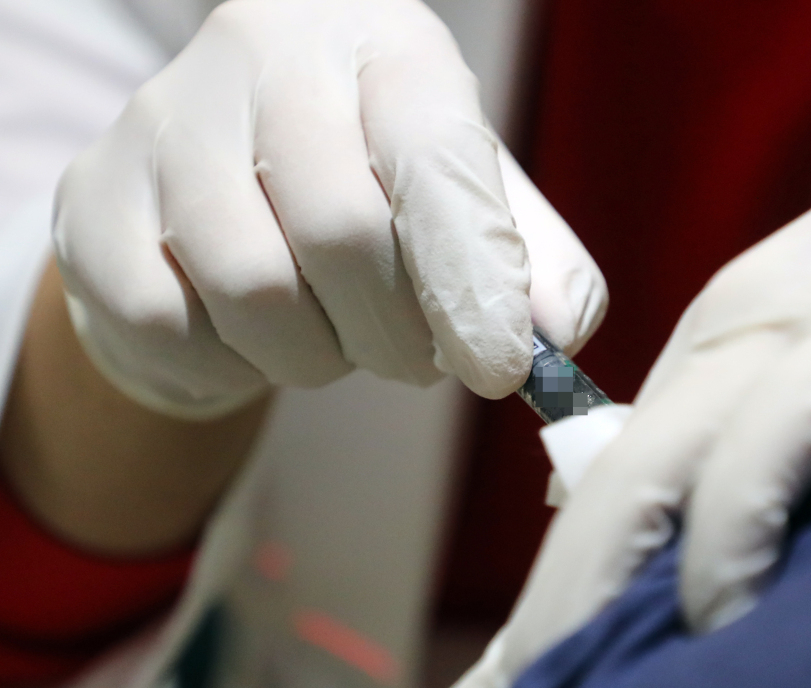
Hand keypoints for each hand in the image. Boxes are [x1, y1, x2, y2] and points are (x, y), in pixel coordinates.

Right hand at [53, 0, 604, 418]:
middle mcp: (265, 56)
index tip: (502, 367)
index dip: (473, 277)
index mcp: (382, 44)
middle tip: (420, 361)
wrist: (227, 173)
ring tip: (341, 339)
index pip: (433, 156)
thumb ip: (525, 256)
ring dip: (320, 355)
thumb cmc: (369, 181)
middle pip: (342, 231)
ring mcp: (165, 121)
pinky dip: (232, 362)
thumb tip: (563, 330)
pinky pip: (171, 321)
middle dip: (399, 335)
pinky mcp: (95, 196)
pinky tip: (256, 333)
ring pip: (255, 289)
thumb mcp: (462, 194)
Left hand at [547, 8, 810, 631]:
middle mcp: (734, 343)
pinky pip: (777, 433)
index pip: (613, 506)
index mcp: (729, 367)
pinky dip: (734, 529)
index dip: (561, 614)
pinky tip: (720, 620)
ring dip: (593, 596)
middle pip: (602, 500)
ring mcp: (800, 328)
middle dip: (544, 628)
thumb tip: (762, 616)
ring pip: (652, 467)